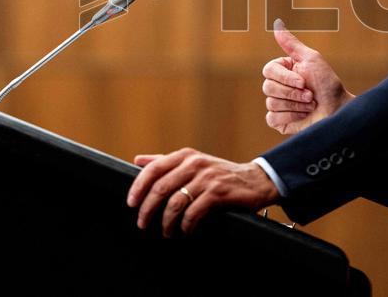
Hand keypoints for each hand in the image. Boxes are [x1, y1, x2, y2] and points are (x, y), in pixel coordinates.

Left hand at [126, 148, 279, 237]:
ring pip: (176, 202)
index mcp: (185, 156)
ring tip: (166, 232)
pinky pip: (194, 212)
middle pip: (161, 187)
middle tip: (143, 223)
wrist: (256, 180)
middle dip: (148, 209)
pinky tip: (186, 231)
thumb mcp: (193, 163)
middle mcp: (194, 164)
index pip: (153, 169)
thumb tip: (137, 160)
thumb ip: (166, 162)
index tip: (131, 204)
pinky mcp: (219, 192)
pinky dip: (186, 225)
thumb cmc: (221, 174)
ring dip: (167, 222)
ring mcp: (207, 177)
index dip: (138, 187)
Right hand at [262, 18, 353, 134]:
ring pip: (271, 103)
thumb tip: (276, 22)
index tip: (303, 81)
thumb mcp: (311, 59)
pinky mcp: (280, 121)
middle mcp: (279, 86)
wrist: (338, 110)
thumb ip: (291, 44)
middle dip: (293, 93)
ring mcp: (278, 104)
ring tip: (311, 105)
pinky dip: (290, 117)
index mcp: (283, 70)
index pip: (268, 70)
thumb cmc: (328, 84)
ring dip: (295, 105)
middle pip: (268, 87)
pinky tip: (303, 115)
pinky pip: (272, 118)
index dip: (285, 78)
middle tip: (311, 95)